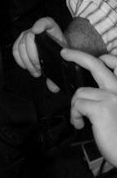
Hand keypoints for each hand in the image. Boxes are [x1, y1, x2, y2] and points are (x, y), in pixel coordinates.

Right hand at [12, 17, 65, 91]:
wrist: (58, 50)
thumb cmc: (61, 53)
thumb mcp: (64, 61)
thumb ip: (60, 74)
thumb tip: (53, 86)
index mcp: (51, 28)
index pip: (45, 22)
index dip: (39, 25)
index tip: (37, 31)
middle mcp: (37, 29)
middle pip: (29, 37)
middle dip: (33, 56)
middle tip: (39, 69)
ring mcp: (27, 34)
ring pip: (21, 45)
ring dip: (27, 61)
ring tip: (35, 70)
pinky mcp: (20, 41)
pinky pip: (15, 49)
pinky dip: (20, 60)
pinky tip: (26, 66)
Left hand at [63, 49, 116, 165]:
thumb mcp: (116, 110)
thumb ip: (106, 96)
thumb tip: (89, 90)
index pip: (115, 64)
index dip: (105, 57)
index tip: (96, 56)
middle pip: (95, 64)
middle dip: (77, 55)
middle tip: (65, 53)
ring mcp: (110, 98)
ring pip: (80, 92)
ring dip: (75, 106)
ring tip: (80, 119)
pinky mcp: (102, 109)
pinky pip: (78, 105)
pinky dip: (75, 115)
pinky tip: (80, 124)